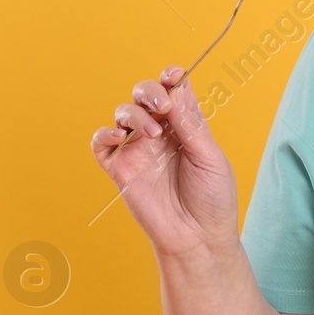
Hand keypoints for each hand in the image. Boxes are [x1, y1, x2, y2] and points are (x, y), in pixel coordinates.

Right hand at [90, 65, 238, 259]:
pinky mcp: (120, 169)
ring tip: (152, 133)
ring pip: (123, 113)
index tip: (174, 76)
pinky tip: (119, 137)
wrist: (198, 238)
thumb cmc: (212, 199)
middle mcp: (160, 133)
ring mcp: (138, 150)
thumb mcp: (210, 158)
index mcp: (185, 126)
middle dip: (150, 91)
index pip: (173, 91)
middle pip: (144, 95)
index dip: (171, 78)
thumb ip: (191, 125)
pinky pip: (101, 143)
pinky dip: (104, 133)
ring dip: (135, 114)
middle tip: (163, 106)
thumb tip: (176, 92)